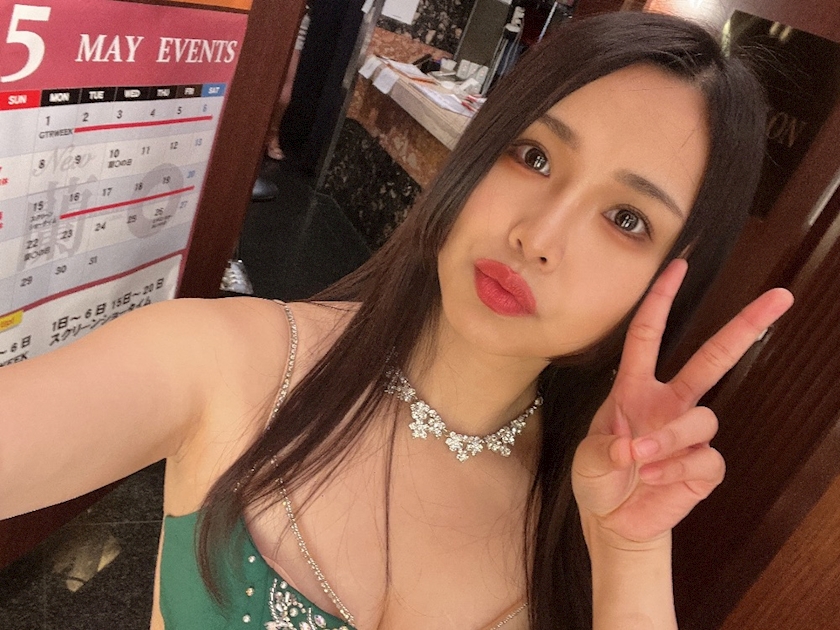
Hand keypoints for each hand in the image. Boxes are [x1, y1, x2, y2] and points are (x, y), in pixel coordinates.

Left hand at [572, 259, 793, 546]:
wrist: (612, 522)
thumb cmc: (598, 478)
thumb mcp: (587, 457)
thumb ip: (605, 448)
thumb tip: (634, 445)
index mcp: (635, 389)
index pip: (649, 336)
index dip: (661, 300)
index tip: (678, 265)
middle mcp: (668, 404)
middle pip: (712, 358)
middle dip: (744, 327)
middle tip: (779, 297)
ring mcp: (689, 434)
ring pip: (702, 418)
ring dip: (669, 438)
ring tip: (640, 458)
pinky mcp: (704, 468)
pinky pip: (705, 459)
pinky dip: (677, 469)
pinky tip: (655, 478)